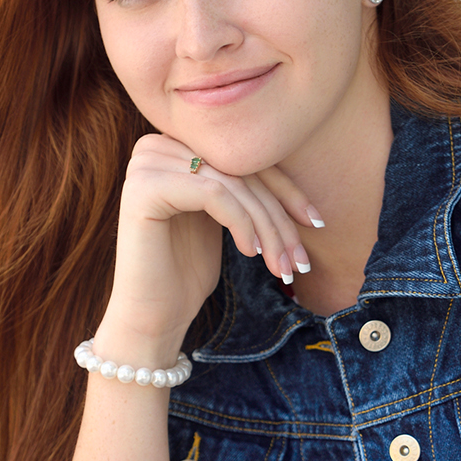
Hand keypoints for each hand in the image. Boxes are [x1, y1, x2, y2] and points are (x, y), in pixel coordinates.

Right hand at [98, 133, 319, 354]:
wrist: (152, 315)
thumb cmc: (187, 271)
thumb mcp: (226, 219)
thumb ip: (244, 186)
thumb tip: (300, 175)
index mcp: (175, 147)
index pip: (243, 158)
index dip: (285, 190)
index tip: (316, 222)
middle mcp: (156, 146)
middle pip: (238, 170)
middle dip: (278, 216)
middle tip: (300, 259)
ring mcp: (145, 163)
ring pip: (232, 183)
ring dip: (266, 227)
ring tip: (280, 265)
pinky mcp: (144, 187)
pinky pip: (213, 193)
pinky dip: (241, 223)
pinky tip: (250, 253)